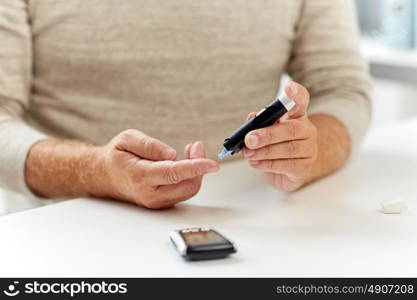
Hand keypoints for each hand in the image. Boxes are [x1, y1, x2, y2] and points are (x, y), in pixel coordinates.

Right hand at [94, 130, 218, 208]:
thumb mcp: (127, 139)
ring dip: (196, 170)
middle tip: (196, 145)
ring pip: (189, 189)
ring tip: (191, 150)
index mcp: (140, 176)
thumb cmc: (116, 157)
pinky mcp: (163, 202)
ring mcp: (157, 201)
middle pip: (188, 185)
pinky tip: (185, 162)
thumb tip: (172, 154)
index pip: (173, 173)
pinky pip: (184, 191)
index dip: (195, 167)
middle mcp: (150, 193)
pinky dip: (191, 176)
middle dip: (199, 165)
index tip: (212, 164)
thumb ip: (149, 145)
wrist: (105, 176)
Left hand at [243, 81, 317, 190]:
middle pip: (291, 130)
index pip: (301, 100)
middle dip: (267, 135)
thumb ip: (259, 123)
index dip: (296, 93)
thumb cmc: (277, 144)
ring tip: (248, 153)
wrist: (292, 169)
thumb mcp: (267, 130)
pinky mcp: (304, 168)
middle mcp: (307, 130)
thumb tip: (251, 118)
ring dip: (264, 152)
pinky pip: (286, 166)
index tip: (288, 87)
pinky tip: (255, 163)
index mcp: (297, 116)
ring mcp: (309, 150)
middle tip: (249, 139)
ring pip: (288, 149)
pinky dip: (267, 164)